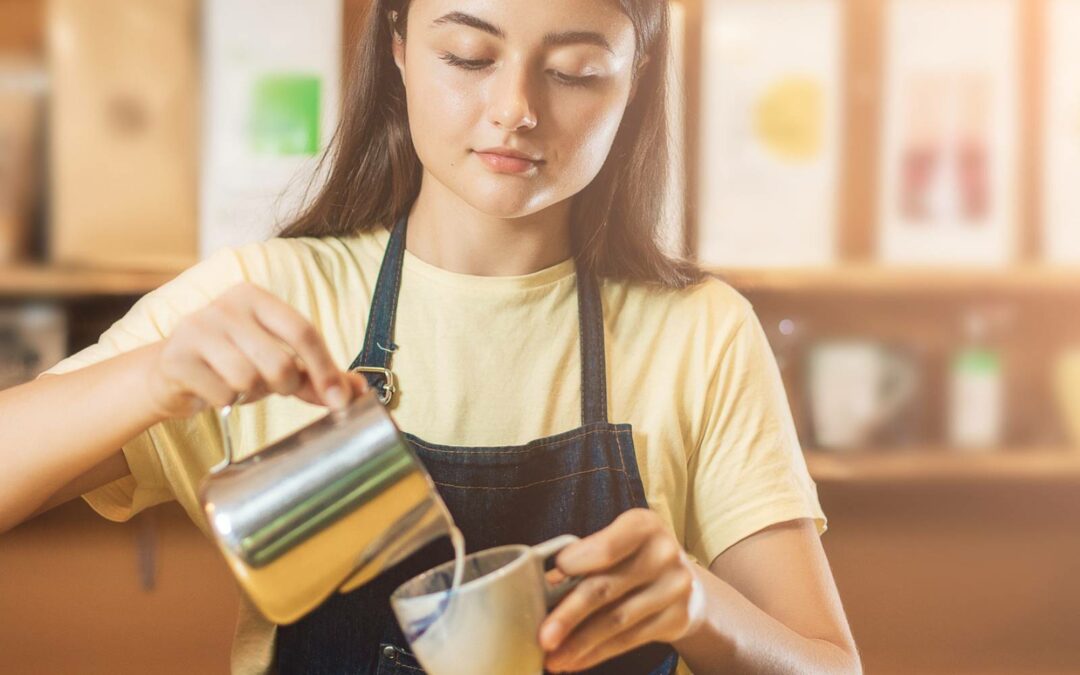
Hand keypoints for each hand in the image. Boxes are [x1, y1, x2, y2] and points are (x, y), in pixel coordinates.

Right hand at [145, 282, 367, 418]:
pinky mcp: (176, 358)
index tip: (340, 400)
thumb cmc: (232, 364)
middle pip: (278, 361)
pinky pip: (220, 394)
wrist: (170, 375)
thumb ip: (317, 374)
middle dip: (283, 385)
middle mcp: (226, 305)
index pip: (302, 331)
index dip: (325, 369)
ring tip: (237, 384)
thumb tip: (361, 392)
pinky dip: (224, 401)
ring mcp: (197, 328)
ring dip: (250, 394)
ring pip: (248, 379)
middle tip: (271, 386)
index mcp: (255, 297)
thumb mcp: (277, 363)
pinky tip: (213, 390)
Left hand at [539, 508, 706, 671]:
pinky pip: (629, 640)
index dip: (575, 565)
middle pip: (606, 587)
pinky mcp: (678, 619)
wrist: (683, 582)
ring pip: (616, 620)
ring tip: (554, 658)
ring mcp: (675, 587)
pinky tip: (576, 660)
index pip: (606, 547)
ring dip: (579, 643)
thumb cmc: (633, 558)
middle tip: (543, 637)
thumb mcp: (615, 545)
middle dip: (569, 615)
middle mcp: (663, 553)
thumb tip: (544, 588)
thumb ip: (583, 560)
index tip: (547, 583)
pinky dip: (597, 653)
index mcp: (642, 525)